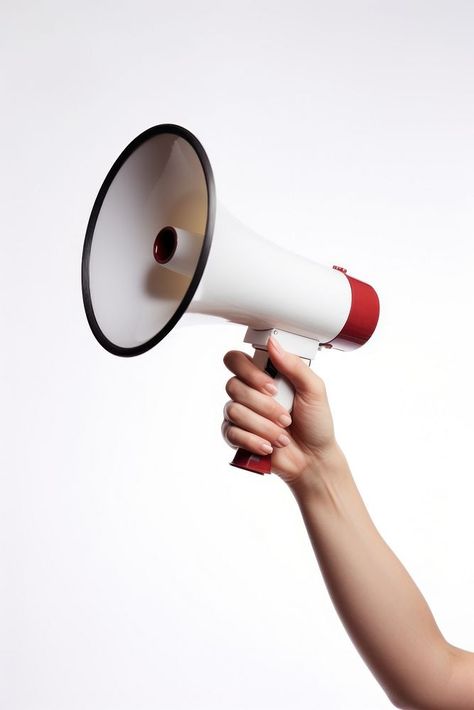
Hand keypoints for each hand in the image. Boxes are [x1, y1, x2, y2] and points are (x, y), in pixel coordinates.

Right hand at [222, 336, 339, 490]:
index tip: (272, 387)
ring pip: (234, 411)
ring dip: (263, 426)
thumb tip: (274, 343)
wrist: (314, 458)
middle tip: (285, 417)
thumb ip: (295, 365)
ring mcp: (241, 414)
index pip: (237, 360)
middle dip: (263, 406)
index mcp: (265, 376)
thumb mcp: (314, 390)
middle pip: (233, 386)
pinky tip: (269, 446)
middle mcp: (250, 392)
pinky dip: (253, 441)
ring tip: (282, 436)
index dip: (249, 372)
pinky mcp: (237, 436)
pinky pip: (231, 432)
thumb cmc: (316, 423)